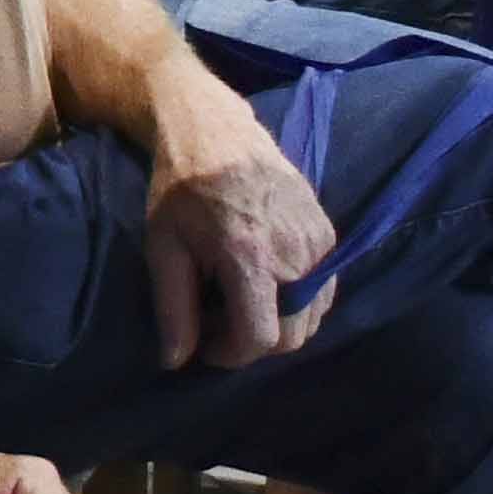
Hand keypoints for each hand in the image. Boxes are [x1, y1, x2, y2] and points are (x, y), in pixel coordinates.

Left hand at [138, 75, 337, 367]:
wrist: (214, 129)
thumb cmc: (180, 187)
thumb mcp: (163, 248)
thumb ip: (173, 309)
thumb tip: (175, 363)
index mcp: (251, 256)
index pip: (261, 338)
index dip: (231, 355)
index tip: (205, 344)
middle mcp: (296, 253)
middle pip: (292, 336)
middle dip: (254, 343)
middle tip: (218, 320)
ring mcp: (320, 242)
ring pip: (312, 318)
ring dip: (278, 324)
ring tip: (239, 299)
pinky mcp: (329, 233)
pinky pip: (324, 291)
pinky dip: (298, 302)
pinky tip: (265, 281)